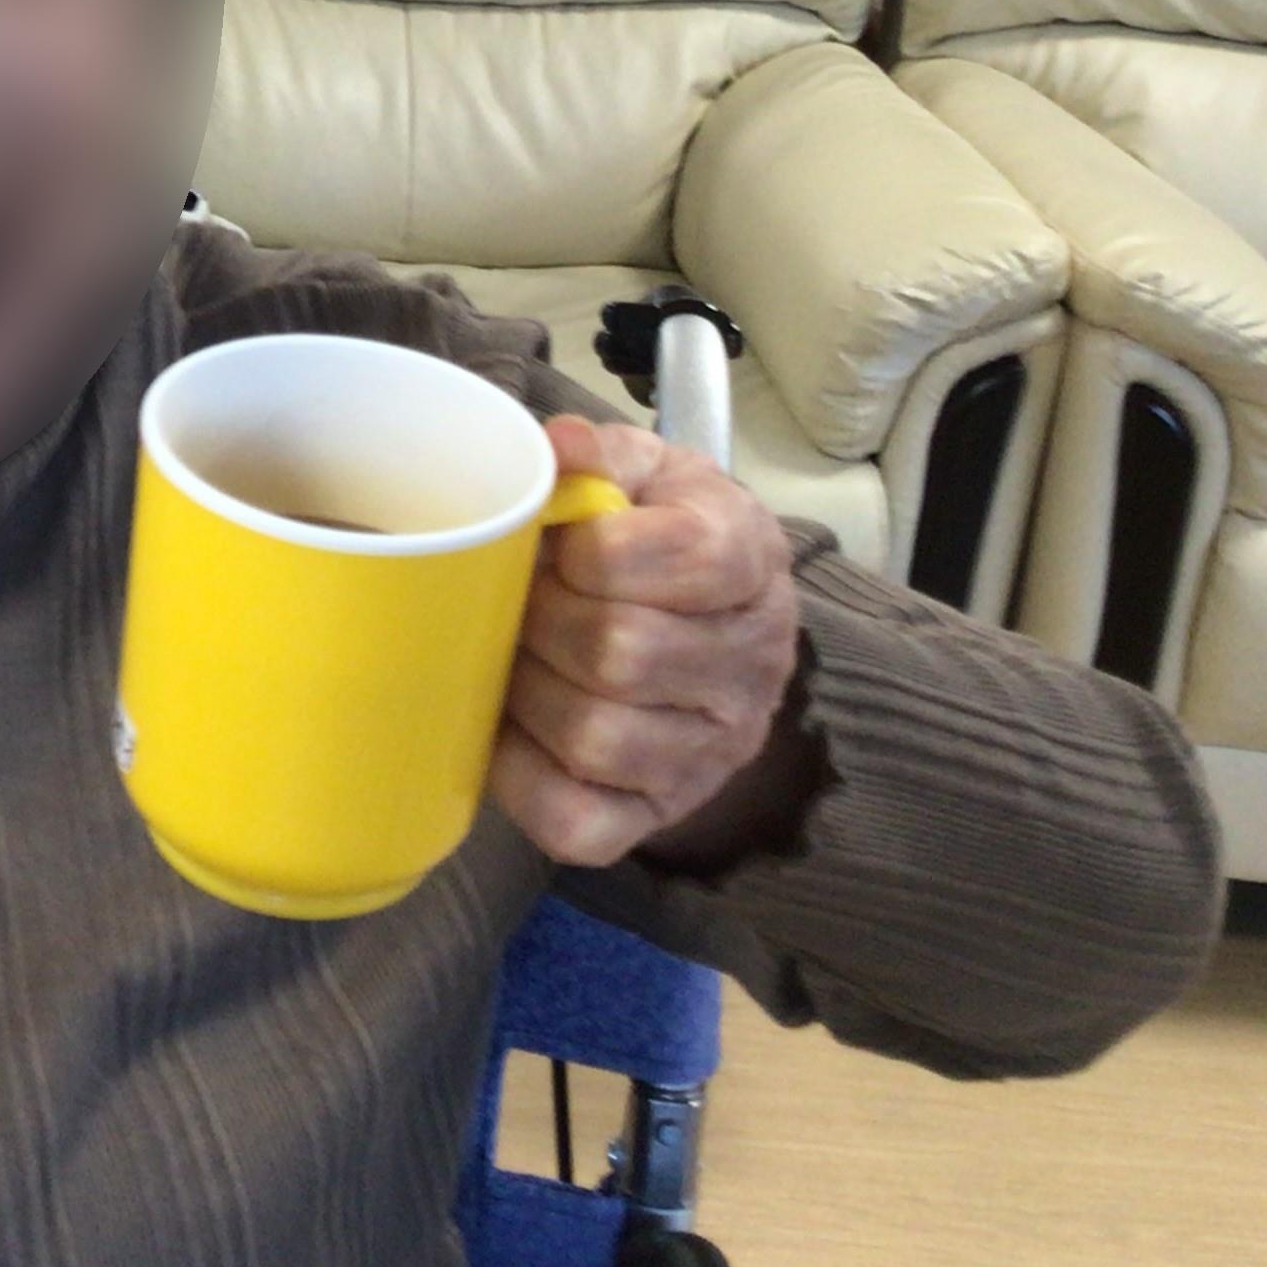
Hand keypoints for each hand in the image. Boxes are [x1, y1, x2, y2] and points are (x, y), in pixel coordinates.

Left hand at [489, 418, 803, 869]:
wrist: (702, 632)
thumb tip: (558, 445)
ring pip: (596, 739)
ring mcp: (711, 752)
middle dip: (544, 619)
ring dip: (528, 690)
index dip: (591, 549)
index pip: (683, 558)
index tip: (561, 543)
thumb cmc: (657, 537)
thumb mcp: (645, 476)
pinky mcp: (659, 814)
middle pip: (623, 652)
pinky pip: (577, 821)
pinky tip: (515, 726)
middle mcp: (750, 665)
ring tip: (516, 655)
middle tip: (521, 600)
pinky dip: (522, 775)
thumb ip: (602, 456)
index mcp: (750, 562)